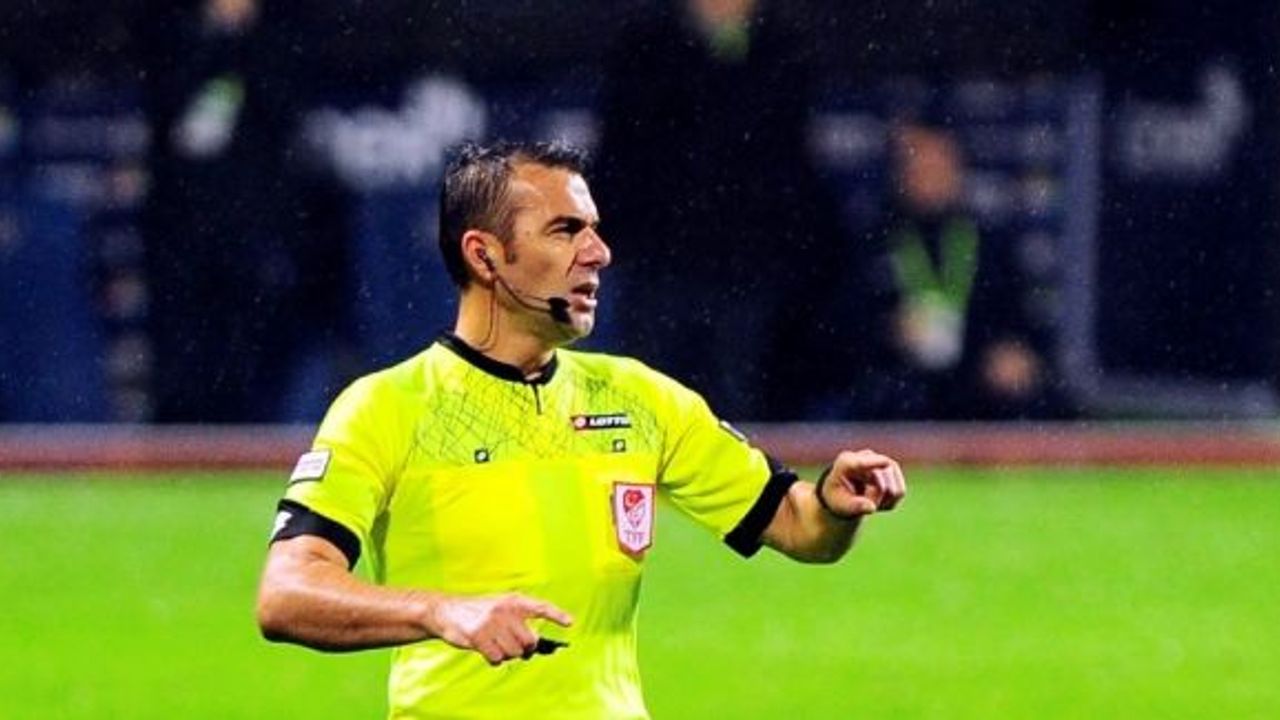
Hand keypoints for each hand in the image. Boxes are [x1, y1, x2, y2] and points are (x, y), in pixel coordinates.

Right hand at [430, 593, 572, 665]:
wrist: (446, 611)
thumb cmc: (478, 613)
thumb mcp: (500, 607)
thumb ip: (518, 621)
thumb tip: (535, 646)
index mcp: (513, 601)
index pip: (540, 607)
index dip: (556, 615)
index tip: (570, 622)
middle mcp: (505, 610)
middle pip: (529, 641)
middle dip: (524, 649)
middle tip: (511, 645)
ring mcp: (492, 623)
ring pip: (513, 653)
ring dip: (505, 654)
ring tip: (493, 643)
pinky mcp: (479, 636)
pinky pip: (497, 659)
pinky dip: (492, 659)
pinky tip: (485, 649)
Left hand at [819, 449, 906, 517]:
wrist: (843, 492)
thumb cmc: (838, 498)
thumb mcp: (841, 505)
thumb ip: (854, 506)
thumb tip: (871, 508)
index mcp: (845, 462)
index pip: (861, 463)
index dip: (875, 463)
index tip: (886, 463)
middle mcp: (865, 456)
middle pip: (880, 485)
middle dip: (874, 501)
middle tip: (862, 505)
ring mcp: (881, 460)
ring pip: (894, 490)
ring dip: (883, 502)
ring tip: (868, 501)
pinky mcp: (893, 468)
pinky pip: (900, 492)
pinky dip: (890, 502)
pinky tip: (877, 499)